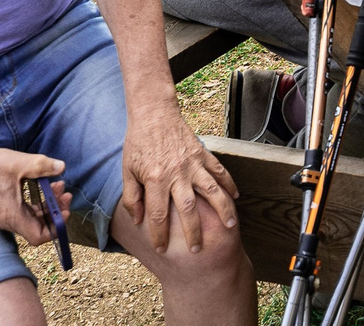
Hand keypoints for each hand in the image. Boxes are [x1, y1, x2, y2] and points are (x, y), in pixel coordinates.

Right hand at [0, 144, 72, 245]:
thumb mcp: (22, 163)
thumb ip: (44, 166)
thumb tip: (62, 167)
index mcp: (13, 216)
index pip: (38, 236)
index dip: (55, 227)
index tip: (65, 211)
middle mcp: (9, 220)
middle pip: (40, 227)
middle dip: (56, 212)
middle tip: (66, 194)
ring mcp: (7, 215)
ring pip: (35, 218)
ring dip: (49, 205)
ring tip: (59, 185)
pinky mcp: (7, 208)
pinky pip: (28, 211)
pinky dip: (40, 201)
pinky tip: (47, 186)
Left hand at [117, 97, 238, 252]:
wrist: (154, 113)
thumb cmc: (138, 143)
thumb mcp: (127, 170)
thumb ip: (132, 197)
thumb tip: (137, 220)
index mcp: (155, 179)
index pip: (158, 215)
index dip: (159, 235)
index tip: (162, 249)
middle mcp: (176, 173)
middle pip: (187, 209)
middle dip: (193, 232)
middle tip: (197, 249)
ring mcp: (192, 163)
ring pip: (211, 190)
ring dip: (222, 209)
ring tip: (230, 226)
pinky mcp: (203, 153)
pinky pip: (219, 171)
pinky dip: (229, 183)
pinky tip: (236, 196)